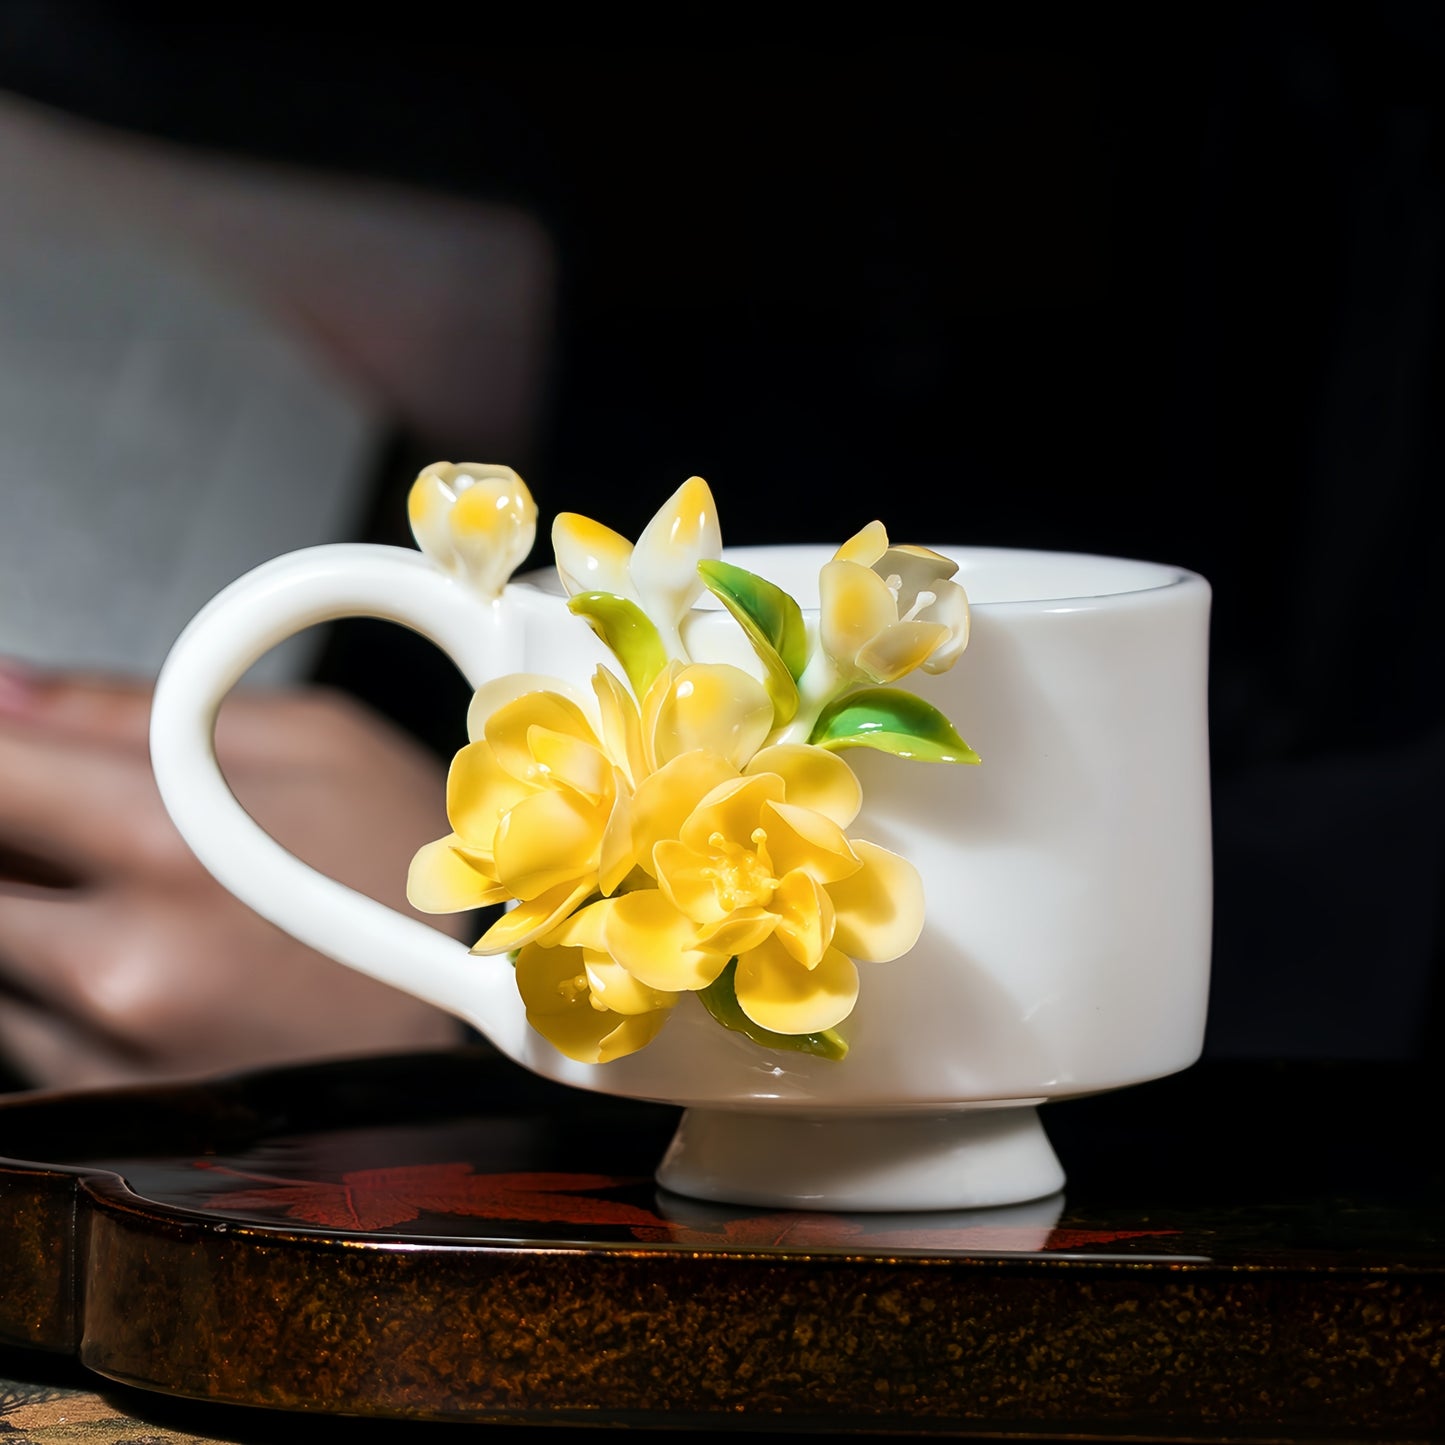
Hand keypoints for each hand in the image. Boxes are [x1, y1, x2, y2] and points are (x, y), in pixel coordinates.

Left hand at [0, 662, 469, 1088]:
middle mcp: (122, 964)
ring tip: (146, 886)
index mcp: (168, 845)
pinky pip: (25, 1025)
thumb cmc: (422, 878)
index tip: (13, 744)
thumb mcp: (316, 742)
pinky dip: (58, 977)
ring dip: (28, 902)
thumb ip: (135, 705)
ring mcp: (113, 1052)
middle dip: (11, 830)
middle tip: (71, 812)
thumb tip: (6, 691)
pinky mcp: (114, 1108)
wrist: (501, 1025)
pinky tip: (157, 952)